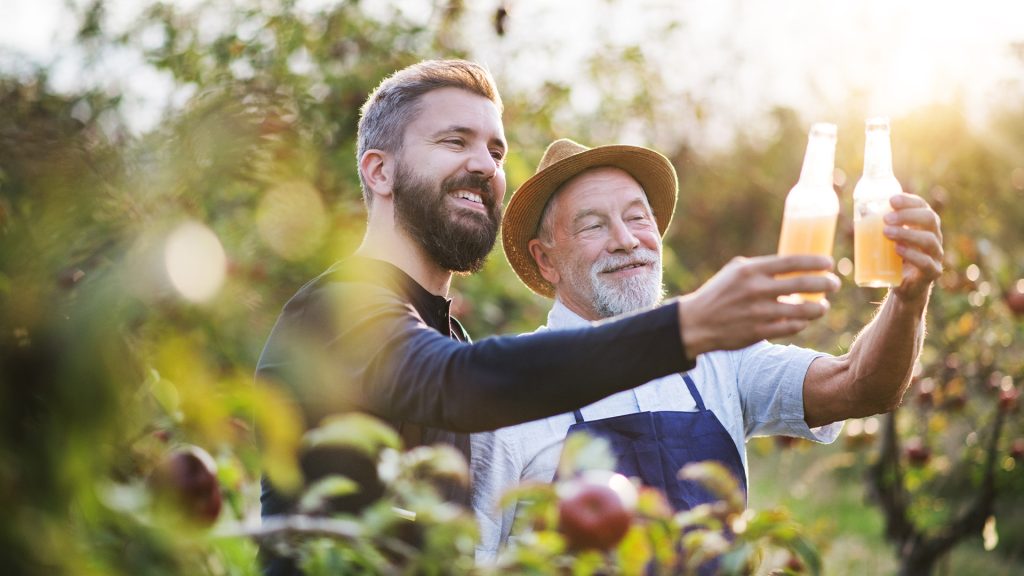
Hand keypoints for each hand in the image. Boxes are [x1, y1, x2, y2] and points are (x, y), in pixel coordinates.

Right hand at [677, 255, 838, 358]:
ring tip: (823, 306)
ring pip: (802, 310)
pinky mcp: (759, 332)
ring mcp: (758, 312)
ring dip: (818, 308)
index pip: (791, 261)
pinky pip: (791, 327)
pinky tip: (805, 320)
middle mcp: (756, 290)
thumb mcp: (735, 271)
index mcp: (750, 270)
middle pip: (802, 284)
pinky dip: (802, 323)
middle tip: (834, 284)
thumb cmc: (719, 293)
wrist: (696, 322)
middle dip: (825, 284)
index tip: (829, 263)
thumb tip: (792, 265)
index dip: (815, 262)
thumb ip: (761, 267)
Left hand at [884, 193, 942, 302]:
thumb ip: (879, 225)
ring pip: (928, 240)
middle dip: (907, 215)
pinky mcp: (932, 272)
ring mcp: (936, 254)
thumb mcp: (887, 239)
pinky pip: (926, 262)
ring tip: (886, 232)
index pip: (922, 206)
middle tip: (886, 218)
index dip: (909, 201)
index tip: (891, 200)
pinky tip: (898, 249)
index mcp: (924, 224)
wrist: (903, 286)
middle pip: (929, 219)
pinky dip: (912, 254)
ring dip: (906, 234)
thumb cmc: (893, 257)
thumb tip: (860, 209)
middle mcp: (934, 236)